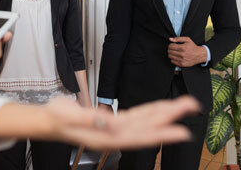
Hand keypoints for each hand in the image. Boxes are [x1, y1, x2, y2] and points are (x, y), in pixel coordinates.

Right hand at [46, 95, 199, 149]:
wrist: (47, 122)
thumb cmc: (56, 118)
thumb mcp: (68, 116)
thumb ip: (90, 120)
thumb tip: (112, 124)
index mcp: (106, 136)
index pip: (139, 135)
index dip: (162, 133)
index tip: (182, 131)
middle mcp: (115, 135)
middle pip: (149, 126)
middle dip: (171, 116)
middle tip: (192, 105)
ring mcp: (116, 130)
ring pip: (146, 121)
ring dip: (166, 112)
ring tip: (184, 104)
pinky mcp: (114, 123)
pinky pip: (138, 118)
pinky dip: (151, 112)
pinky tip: (161, 109)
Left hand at [167, 36, 206, 66]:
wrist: (199, 55)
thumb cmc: (193, 47)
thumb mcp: (187, 40)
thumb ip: (178, 38)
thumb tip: (170, 39)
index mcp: (182, 48)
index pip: (170, 46)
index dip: (170, 45)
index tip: (173, 45)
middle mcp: (182, 54)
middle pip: (169, 51)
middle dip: (170, 49)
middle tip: (173, 48)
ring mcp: (182, 60)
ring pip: (170, 56)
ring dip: (171, 54)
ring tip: (175, 52)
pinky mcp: (182, 64)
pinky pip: (172, 61)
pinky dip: (173, 58)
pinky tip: (176, 56)